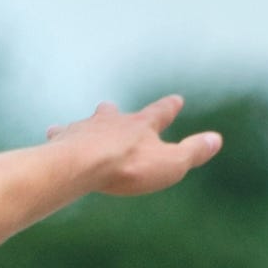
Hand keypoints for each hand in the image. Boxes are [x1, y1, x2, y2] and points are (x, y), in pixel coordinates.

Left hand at [51, 95, 220, 199]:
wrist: (80, 165)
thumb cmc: (127, 168)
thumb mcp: (170, 164)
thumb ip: (192, 152)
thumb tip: (216, 140)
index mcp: (140, 125)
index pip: (159, 112)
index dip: (169, 107)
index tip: (176, 100)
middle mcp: (111, 122)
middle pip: (113, 114)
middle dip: (114, 113)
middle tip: (110, 107)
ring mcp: (84, 130)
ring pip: (84, 124)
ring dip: (83, 125)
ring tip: (75, 125)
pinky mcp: (60, 143)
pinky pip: (58, 138)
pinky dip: (57, 138)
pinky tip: (51, 138)